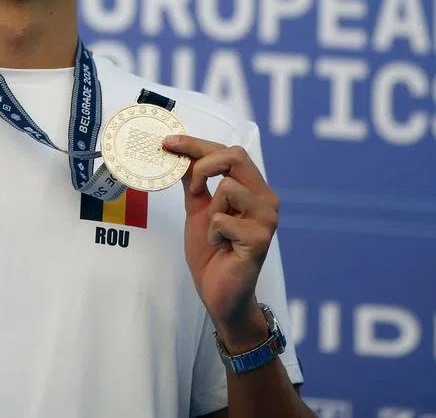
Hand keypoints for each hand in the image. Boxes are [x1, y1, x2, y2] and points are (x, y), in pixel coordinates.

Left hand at [163, 136, 278, 346]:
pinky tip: (221, 247)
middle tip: (191, 187)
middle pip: (235, 156)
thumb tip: (177, 152)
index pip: (229, 152)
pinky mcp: (260, 239)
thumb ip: (193, 182)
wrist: (219, 293)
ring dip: (210, 211)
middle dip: (203, 164)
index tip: (168, 142)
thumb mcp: (198, 209)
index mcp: (253, 188)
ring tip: (215, 233)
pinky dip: (212, 234)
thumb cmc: (213, 252)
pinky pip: (222, 219)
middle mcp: (266, 199)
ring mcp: (266, 219)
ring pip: (227, 187)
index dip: (196, 144)